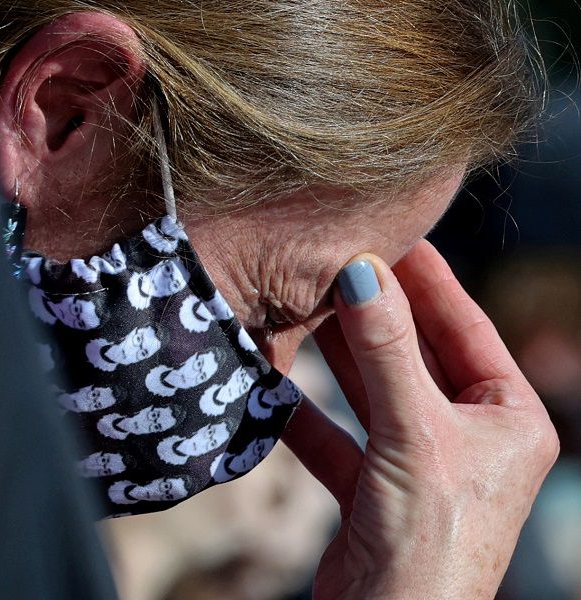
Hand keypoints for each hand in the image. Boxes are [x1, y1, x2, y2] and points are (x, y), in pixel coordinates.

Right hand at [281, 240, 558, 598]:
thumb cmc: (430, 540)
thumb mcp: (414, 431)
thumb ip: (386, 350)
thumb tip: (361, 272)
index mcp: (510, 419)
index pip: (466, 326)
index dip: (427, 278)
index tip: (392, 231)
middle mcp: (470, 437)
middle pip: (414, 355)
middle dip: (373, 313)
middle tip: (334, 263)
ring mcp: (421, 463)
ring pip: (373, 392)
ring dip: (337, 358)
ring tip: (302, 308)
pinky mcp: (376, 490)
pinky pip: (339, 437)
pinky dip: (308, 415)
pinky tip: (275, 385)